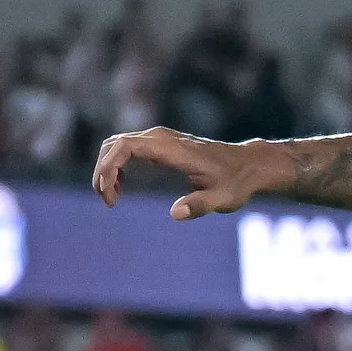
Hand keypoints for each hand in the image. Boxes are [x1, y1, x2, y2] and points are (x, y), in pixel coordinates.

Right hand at [94, 128, 261, 219]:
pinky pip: (128, 149)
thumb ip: (200, 205)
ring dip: (108, 169)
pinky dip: (117, 167)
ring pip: (118, 145)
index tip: (108, 192)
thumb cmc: (236, 181)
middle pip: (115, 144)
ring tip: (111, 199)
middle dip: (103, 171)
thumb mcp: (223, 198)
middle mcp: (162, 137)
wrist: (248, 164)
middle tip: (108, 201)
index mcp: (172, 148)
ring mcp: (160, 138)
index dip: (109, 166)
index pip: (126, 146)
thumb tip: (175, 213)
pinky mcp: (160, 145)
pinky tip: (121, 188)